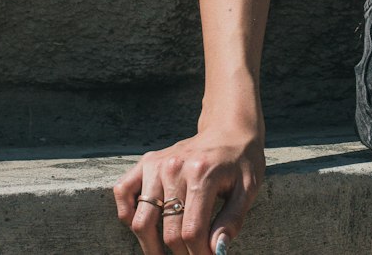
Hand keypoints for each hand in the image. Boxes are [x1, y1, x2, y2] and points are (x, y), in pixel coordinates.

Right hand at [113, 121, 263, 254]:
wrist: (229, 129)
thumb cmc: (241, 161)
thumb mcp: (248, 189)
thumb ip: (232, 220)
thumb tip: (217, 251)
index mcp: (202, 174)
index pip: (192, 232)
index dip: (200, 254)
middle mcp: (175, 168)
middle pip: (169, 232)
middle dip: (181, 254)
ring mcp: (157, 164)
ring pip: (142, 221)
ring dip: (152, 246)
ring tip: (167, 252)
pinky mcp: (147, 162)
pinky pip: (123, 192)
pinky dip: (128, 214)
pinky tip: (146, 223)